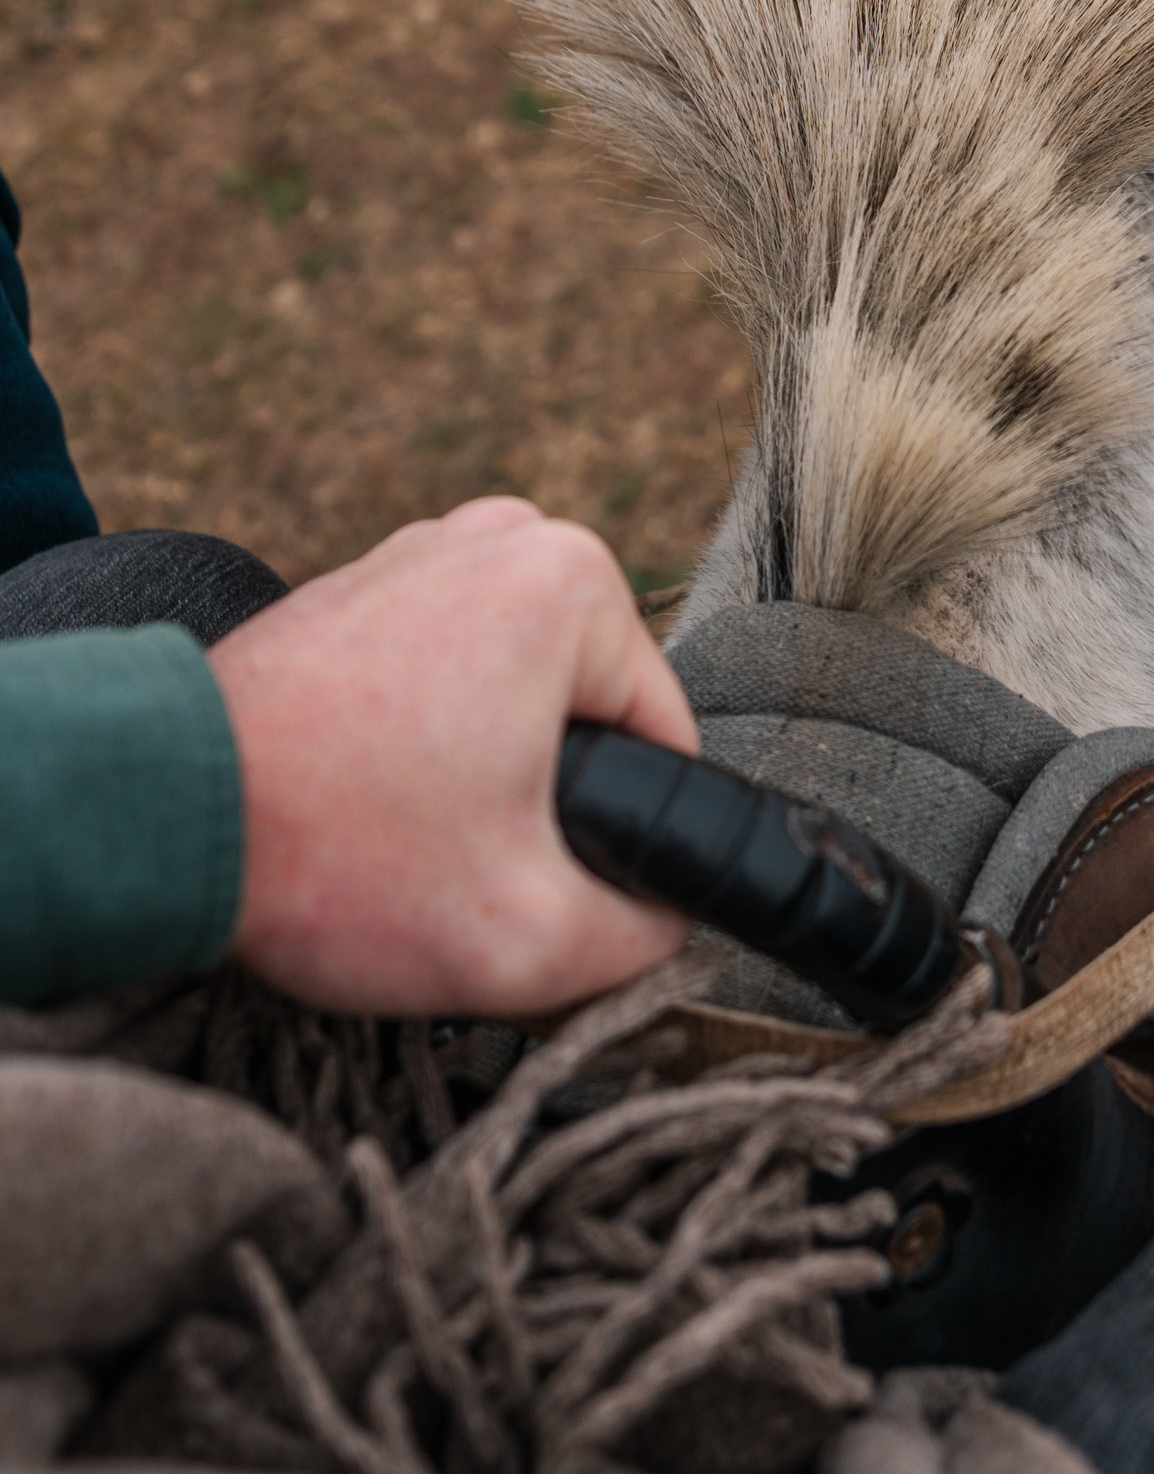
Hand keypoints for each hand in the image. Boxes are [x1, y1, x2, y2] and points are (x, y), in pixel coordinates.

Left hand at [211, 496, 700, 1016]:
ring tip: (410, 835)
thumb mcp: (528, 936)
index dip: (618, 840)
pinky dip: (426, 741)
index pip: (661, 742)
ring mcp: (425, 551)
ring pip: (519, 699)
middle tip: (463, 866)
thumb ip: (646, 936)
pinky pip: (447, 675)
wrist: (162, 816)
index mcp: (571, 584)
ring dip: (485, 772)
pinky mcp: (361, 584)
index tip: (530, 880)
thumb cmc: (334, 853)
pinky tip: (370, 799)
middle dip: (543, 802)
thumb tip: (671, 920)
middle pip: (589, 715)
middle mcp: (506, 537)